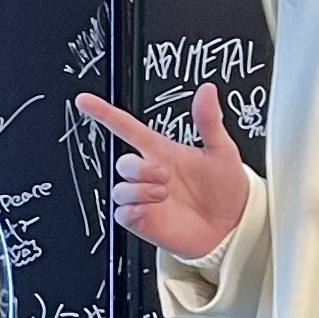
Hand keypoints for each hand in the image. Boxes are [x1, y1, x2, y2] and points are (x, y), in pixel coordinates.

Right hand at [75, 81, 253, 259]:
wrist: (232, 227)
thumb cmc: (226, 189)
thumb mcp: (222, 150)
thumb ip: (208, 120)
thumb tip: (207, 90)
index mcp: (162, 151)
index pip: (126, 128)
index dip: (104, 113)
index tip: (85, 101)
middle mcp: (149, 174)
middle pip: (123, 162)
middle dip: (139, 167)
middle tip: (165, 175)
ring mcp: (144, 198)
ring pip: (119, 188)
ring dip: (139, 189)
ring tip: (162, 193)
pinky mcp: (143, 221)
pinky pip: (121, 213)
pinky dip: (132, 209)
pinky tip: (150, 208)